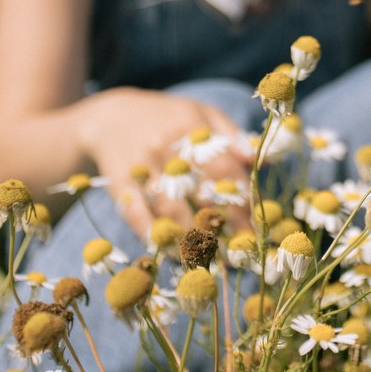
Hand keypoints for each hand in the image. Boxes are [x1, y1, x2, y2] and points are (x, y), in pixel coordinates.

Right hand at [78, 87, 252, 238]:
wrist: (111, 115)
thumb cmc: (168, 117)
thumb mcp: (202, 113)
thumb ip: (231, 135)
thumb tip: (259, 160)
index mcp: (192, 127)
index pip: (225, 170)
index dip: (241, 200)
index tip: (253, 226)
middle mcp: (166, 146)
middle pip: (200, 193)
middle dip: (222, 225)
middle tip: (238, 250)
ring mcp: (141, 166)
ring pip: (170, 210)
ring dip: (192, 238)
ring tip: (211, 258)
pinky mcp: (119, 184)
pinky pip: (136, 215)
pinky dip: (154, 236)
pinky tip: (172, 253)